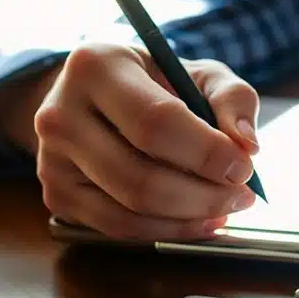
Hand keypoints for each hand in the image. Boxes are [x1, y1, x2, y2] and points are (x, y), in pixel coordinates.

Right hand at [0, 43, 259, 241]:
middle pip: (139, 176)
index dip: (206, 152)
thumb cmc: (155, 82)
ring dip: (188, 219)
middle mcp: (61, 113)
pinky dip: (165, 232)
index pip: (155, 122)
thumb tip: (246, 145)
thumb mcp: (198, 72)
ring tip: (226, 208)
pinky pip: (116, 228)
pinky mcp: (56, 195)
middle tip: (242, 195)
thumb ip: (232, 97)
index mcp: (95, 66)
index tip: (244, 166)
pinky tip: (196, 220)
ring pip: (128, 209)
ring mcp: (52, 160)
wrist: (97, 96)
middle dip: (203, 194)